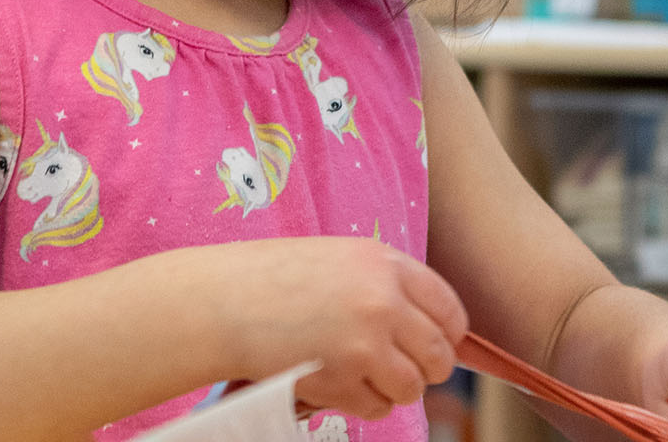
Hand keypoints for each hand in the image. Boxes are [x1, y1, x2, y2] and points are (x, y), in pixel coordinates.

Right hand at [176, 237, 470, 419]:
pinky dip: (360, 404)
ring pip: (412, 387)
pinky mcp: (343, 378)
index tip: (435, 346)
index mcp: (384, 263)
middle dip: (425, 370)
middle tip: (400, 371)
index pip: (449, 308)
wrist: (218, 301)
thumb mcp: (334, 261)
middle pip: (439, 354)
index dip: (447, 335)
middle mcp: (383, 300)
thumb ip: (380, 285)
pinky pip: (377, 406)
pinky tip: (335, 385)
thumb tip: (422, 325)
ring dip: (391, 390)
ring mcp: (365, 341)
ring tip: (359, 378)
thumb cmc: (268, 280)